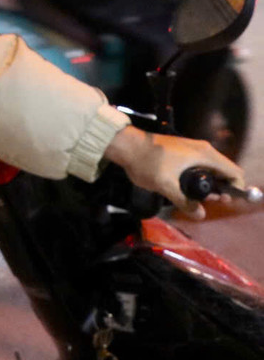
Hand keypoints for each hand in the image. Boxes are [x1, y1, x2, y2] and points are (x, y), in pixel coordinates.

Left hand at [104, 126, 245, 218]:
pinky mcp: (183, 150)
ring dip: (209, 183)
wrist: (126, 144)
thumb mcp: (165, 185)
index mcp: (204, 155)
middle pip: (225, 171)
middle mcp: (203, 149)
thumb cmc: (146, 162)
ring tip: (197, 197)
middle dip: (221, 188)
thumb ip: (184, 201)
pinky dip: (200, 176)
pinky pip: (201, 165)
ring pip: (212, 168)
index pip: (234, 172)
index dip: (235, 189)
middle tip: (208, 201)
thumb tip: (200, 215)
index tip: (222, 201)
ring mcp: (193, 148)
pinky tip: (187, 188)